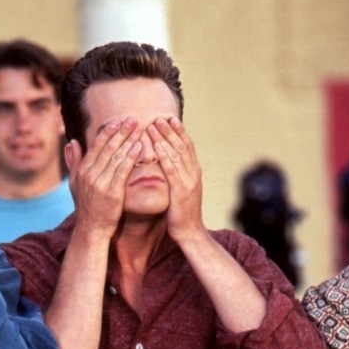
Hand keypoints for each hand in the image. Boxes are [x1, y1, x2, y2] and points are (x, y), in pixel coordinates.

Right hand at [67, 117, 141, 237]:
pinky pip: (123, 169)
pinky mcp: (112, 192)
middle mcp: (90, 174)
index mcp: (82, 169)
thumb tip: (72, 142)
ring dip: (128, 140)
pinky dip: (131, 156)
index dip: (108, 132)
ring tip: (139, 128)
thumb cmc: (86, 206)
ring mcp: (100, 182)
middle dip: (121, 131)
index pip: (96, 145)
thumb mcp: (75, 183)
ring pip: (116, 156)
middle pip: (108, 147)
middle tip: (132, 119)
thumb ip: (74, 162)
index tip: (118, 120)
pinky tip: (139, 146)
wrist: (92, 228)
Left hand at [147, 117, 203, 242]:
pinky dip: (164, 156)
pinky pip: (171, 170)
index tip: (170, 118)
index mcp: (194, 172)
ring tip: (153, 125)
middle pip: (181, 146)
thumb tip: (169, 163)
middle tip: (159, 117)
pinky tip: (156, 146)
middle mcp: (194, 173)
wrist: (190, 232)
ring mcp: (188, 181)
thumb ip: (178, 175)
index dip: (179, 132)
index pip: (187, 146)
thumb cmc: (182, 212)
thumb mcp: (182, 189)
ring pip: (176, 154)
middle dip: (170, 130)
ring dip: (164, 138)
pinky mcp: (180, 191)